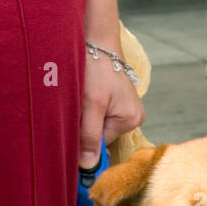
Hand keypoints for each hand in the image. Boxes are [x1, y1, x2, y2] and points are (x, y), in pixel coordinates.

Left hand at [79, 47, 145, 169]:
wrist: (97, 38)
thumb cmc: (96, 66)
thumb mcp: (91, 104)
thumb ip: (89, 136)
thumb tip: (88, 167)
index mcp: (131, 120)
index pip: (101, 143)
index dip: (84, 136)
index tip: (72, 123)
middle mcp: (133, 117)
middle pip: (100, 134)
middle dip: (85, 123)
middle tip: (77, 104)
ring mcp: (126, 108)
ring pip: (98, 123)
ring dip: (85, 114)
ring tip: (83, 95)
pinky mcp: (118, 100)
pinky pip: (100, 113)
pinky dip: (89, 107)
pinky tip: (86, 93)